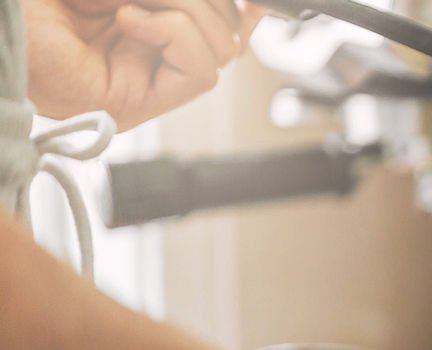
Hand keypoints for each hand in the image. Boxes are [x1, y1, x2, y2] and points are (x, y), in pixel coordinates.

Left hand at [23, 0, 263, 129]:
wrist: (3, 21)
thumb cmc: (39, 5)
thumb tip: (243, 6)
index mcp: (145, 23)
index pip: (219, 23)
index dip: (237, 9)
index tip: (254, 1)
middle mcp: (151, 55)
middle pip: (226, 32)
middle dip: (197, 1)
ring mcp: (146, 82)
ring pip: (220, 50)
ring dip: (182, 11)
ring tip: (127, 5)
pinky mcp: (139, 104)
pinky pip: (199, 73)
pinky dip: (172, 34)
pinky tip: (128, 20)